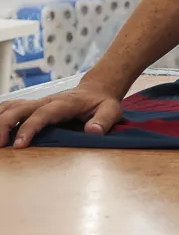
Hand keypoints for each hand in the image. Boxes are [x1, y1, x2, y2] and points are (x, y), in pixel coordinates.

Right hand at [0, 81, 124, 148]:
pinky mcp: (32, 106)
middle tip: (0, 144)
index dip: (30, 128)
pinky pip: (11, 107)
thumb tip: (93, 131)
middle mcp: (47, 100)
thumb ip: (104, 120)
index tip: (19, 144)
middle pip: (20, 108)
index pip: (43, 114)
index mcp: (65, 103)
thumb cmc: (102, 103)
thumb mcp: (112, 110)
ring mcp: (38, 102)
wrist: (97, 90)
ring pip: (12, 106)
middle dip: (5, 124)